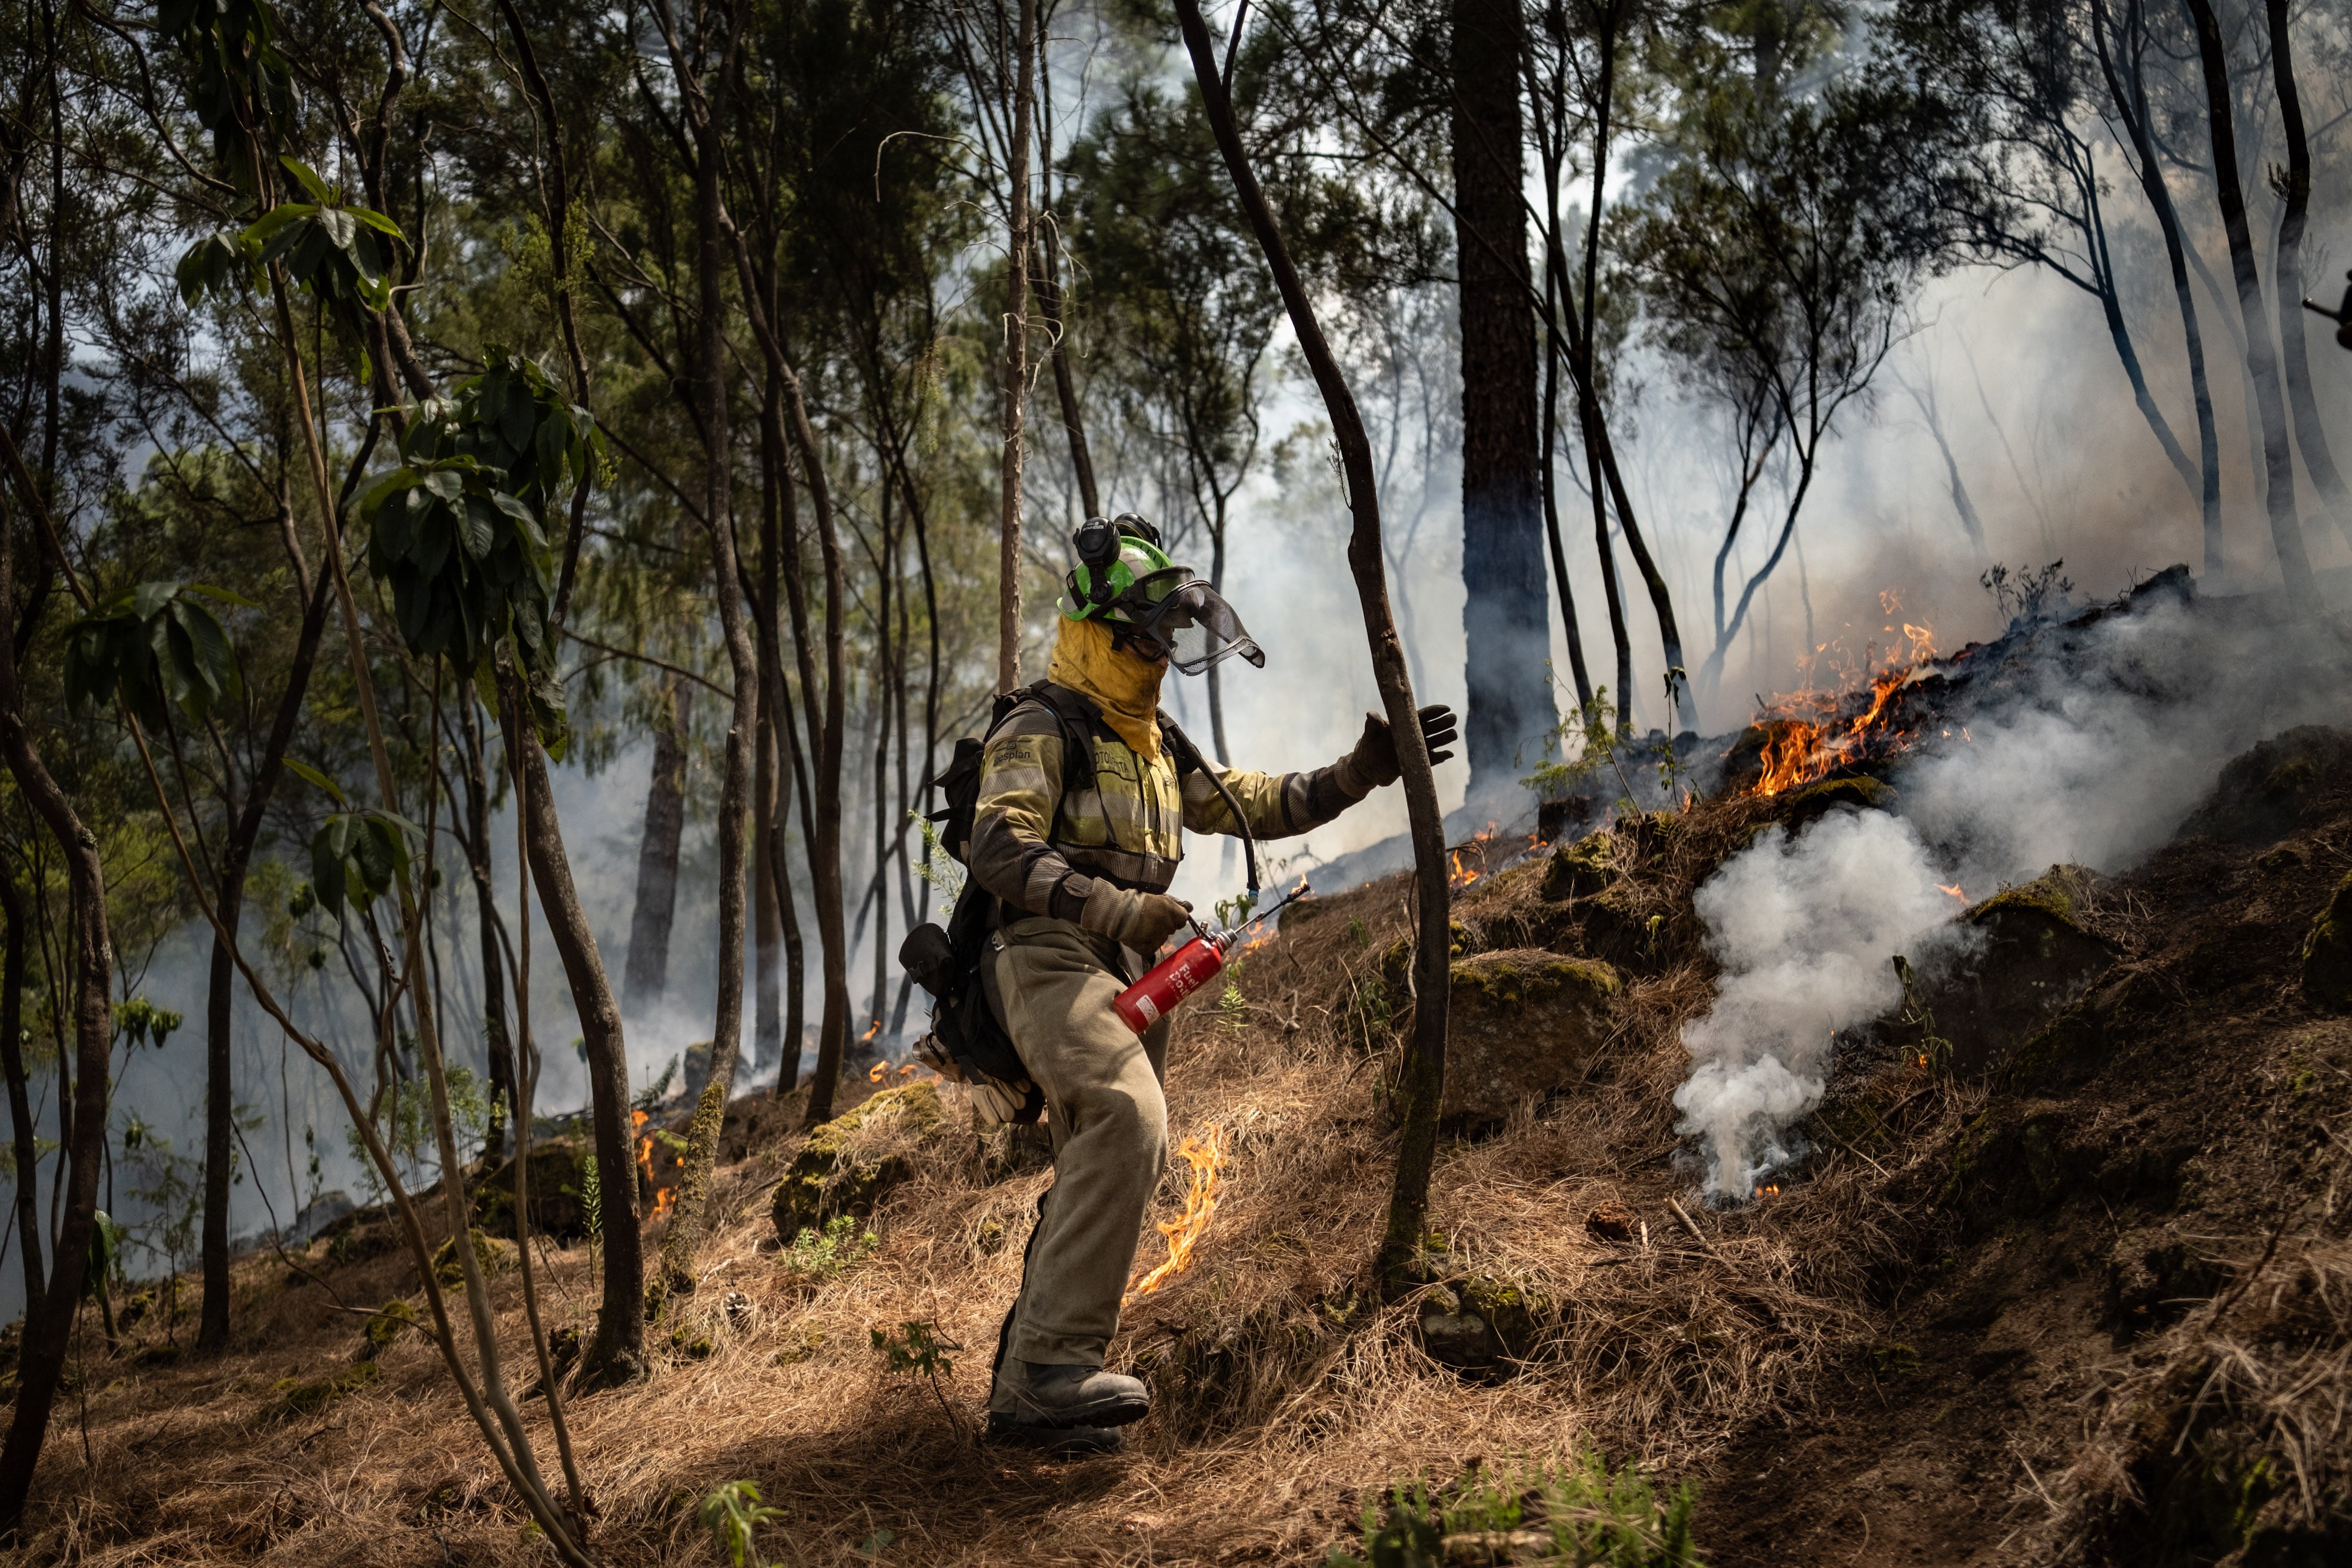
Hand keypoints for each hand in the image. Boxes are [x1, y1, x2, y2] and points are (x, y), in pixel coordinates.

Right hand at [1081, 881, 1193, 952]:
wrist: (1119, 913)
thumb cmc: (1139, 903)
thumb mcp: (1160, 899)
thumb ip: (1176, 904)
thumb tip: (1190, 908)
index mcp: (1172, 912)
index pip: (1183, 919)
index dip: (1174, 917)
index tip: (1165, 916)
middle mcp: (1168, 926)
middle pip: (1171, 929)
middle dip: (1164, 925)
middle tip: (1150, 920)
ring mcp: (1159, 939)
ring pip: (1162, 939)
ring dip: (1155, 935)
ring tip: (1142, 927)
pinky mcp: (1149, 949)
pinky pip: (1152, 949)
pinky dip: (1146, 945)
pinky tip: (1139, 936)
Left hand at [1341, 703, 1459, 789]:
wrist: (1367, 768)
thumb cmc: (1368, 746)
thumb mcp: (1370, 734)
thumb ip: (1373, 724)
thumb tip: (1371, 715)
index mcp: (1405, 724)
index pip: (1423, 715)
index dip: (1435, 711)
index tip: (1446, 708)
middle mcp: (1413, 736)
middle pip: (1432, 728)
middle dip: (1443, 723)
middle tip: (1453, 718)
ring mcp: (1416, 749)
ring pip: (1434, 742)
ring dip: (1445, 739)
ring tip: (1453, 735)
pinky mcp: (1416, 762)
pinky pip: (1431, 759)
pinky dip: (1440, 757)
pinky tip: (1448, 754)